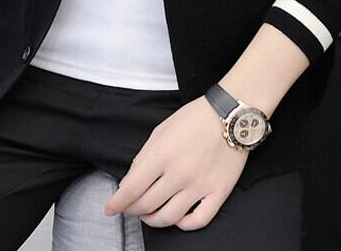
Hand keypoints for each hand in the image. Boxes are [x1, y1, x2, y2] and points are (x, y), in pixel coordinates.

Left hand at [103, 95, 248, 230]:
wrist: (230, 115)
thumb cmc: (194, 118)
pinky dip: (184, 224)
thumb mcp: (161, 130)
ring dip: (153, 220)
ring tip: (149, 214)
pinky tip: (177, 217)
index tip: (110, 208)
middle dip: (132, 209)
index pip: (132, 188)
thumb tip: (129, 183)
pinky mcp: (219, 192)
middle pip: (147, 204)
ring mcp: (200, 185)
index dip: (117, 202)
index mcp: (162, 154)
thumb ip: (143, 157)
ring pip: (169, 217)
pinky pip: (199, 220)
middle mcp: (180, 173)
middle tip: (130, 207)